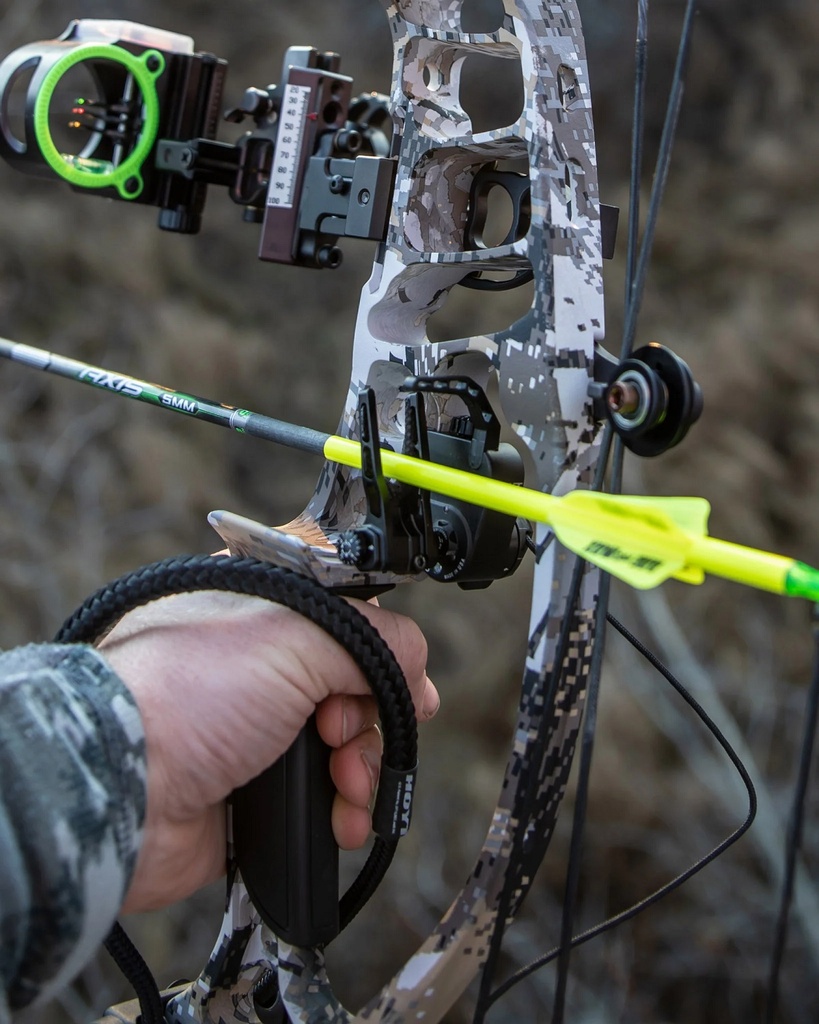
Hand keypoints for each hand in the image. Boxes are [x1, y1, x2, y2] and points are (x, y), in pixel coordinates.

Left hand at [97, 590, 437, 913]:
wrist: (122, 791)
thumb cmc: (185, 693)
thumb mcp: (298, 634)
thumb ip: (376, 640)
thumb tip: (416, 672)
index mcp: (264, 600)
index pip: (350, 605)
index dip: (382, 640)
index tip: (401, 671)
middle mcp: (262, 657)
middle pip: (357, 678)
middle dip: (370, 714)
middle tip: (340, 730)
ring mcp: (260, 722)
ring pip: (348, 739)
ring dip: (363, 767)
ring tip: (346, 786)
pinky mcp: (258, 783)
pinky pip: (326, 791)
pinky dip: (345, 805)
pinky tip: (343, 817)